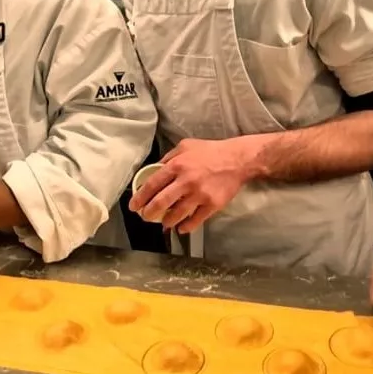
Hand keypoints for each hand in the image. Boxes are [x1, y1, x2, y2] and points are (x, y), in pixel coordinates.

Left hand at [130, 137, 261, 233]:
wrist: (238, 160)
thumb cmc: (211, 151)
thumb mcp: (186, 146)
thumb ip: (169, 157)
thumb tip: (154, 170)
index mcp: (177, 165)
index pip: (152, 184)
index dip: (140, 197)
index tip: (134, 206)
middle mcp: (186, 181)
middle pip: (161, 203)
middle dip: (149, 214)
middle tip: (145, 217)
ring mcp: (200, 194)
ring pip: (176, 215)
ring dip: (167, 222)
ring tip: (165, 222)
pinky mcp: (212, 204)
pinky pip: (195, 221)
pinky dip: (185, 227)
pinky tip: (181, 227)